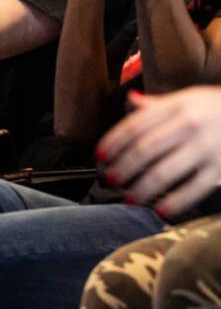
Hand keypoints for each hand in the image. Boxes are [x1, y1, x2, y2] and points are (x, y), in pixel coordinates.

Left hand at [98, 87, 220, 217]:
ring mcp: (207, 147)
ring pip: (163, 171)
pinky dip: (174, 202)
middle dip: (122, 168)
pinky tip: (160, 210)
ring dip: (140, 188)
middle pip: (144, 150)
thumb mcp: (190, 99)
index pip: (134, 125)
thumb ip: (159, 104)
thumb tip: (131, 100)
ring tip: (128, 198)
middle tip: (109, 180)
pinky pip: (193, 189)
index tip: (99, 157)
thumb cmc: (217, 110)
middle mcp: (190, 124)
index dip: (112, 143)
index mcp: (177, 105)